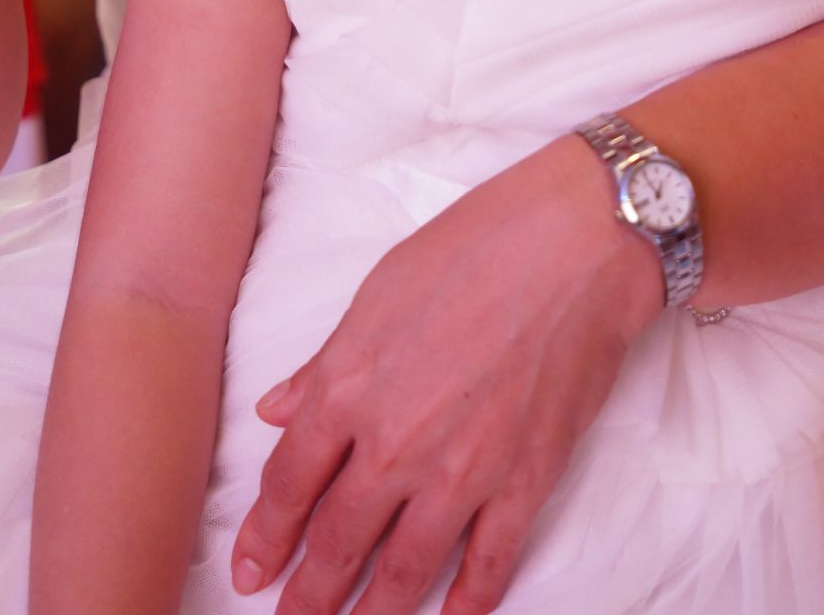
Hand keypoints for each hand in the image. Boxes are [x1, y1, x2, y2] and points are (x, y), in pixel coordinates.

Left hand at [231, 136, 660, 614]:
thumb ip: (324, 364)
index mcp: (349, 386)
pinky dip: (463, 606)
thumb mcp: (377, 293)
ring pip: (403, 569)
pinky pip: (486, 565)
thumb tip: (276, 410)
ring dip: (371, 614)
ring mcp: (462, 470)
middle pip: (337, 539)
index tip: (249, 567)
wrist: (574, 246)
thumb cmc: (473, 249)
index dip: (265, 534)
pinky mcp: (524, 483)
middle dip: (307, 593)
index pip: (290, 482)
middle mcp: (396, 441)